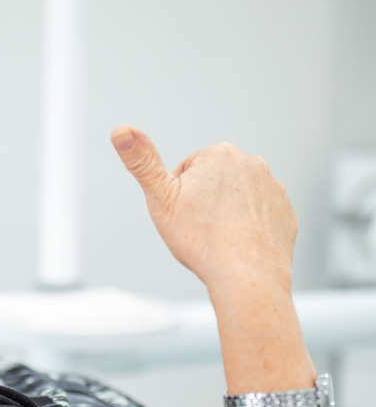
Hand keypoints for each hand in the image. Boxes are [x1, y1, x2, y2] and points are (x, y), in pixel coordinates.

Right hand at [111, 127, 297, 294]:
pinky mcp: (285, 213)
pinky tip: (238, 246)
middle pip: (215, 183)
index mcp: (219, 154)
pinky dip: (248, 229)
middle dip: (204, 203)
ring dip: (227, 215)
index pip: (187, 172)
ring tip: (219, 239)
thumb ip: (141, 161)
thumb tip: (120, 130)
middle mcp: (252, 163)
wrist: (245, 275)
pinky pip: (260, 217)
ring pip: (238, 200)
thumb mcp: (160, 198)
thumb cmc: (201, 239)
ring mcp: (273, 189)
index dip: (178, 196)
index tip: (183, 215)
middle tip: (198, 229)